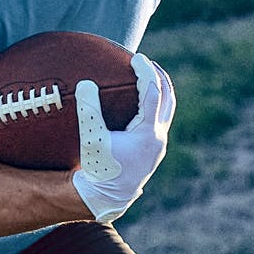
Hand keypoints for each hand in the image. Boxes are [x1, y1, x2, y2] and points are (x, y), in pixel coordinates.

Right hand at [71, 53, 175, 222]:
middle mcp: (158, 138)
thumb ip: (88, 110)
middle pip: (168, 98)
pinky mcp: (154, 149)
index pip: (152, 93)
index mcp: (147, 133)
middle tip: (147, 62)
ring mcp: (158, 144)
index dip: (146, 72)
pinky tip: (140, 100)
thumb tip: (85, 83)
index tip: (138, 58)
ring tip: (148, 75)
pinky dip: (154, 104)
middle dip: (159, 77)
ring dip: (160, 90)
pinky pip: (160, 119)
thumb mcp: (91, 138)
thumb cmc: (98, 167)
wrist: (108, 196)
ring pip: (167, 110)